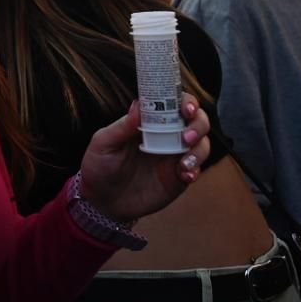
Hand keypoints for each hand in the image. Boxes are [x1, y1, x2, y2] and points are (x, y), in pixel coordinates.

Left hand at [78, 95, 211, 223]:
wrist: (102, 200)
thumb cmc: (99, 165)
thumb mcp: (104, 144)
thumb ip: (122, 127)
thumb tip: (138, 104)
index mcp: (149, 121)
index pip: (174, 103)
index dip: (185, 101)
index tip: (187, 108)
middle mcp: (167, 135)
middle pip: (196, 120)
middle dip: (199, 124)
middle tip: (187, 136)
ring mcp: (175, 156)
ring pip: (201, 144)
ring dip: (199, 149)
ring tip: (184, 162)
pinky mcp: (179, 177)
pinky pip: (196, 169)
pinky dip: (196, 170)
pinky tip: (185, 175)